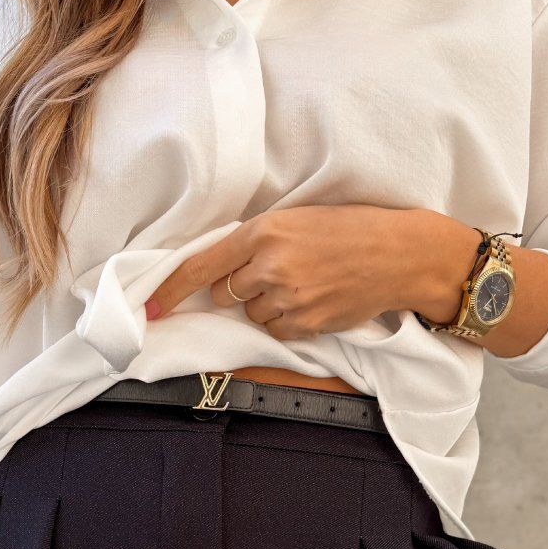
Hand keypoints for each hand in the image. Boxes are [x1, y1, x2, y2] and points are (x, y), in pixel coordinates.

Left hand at [143, 204, 480, 338]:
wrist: (398, 253)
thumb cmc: (349, 229)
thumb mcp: (296, 218)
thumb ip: (255, 241)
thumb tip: (217, 270)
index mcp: (262, 231)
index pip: (199, 266)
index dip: (169, 290)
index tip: (149, 309)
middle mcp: (269, 265)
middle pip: (224, 293)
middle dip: (238, 287)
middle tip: (274, 272)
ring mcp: (287, 297)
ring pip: (251, 313)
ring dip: (266, 304)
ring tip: (303, 283)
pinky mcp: (305, 323)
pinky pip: (276, 330)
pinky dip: (288, 320)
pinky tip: (313, 300)